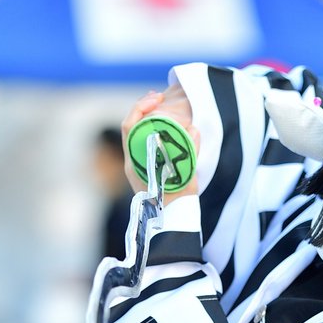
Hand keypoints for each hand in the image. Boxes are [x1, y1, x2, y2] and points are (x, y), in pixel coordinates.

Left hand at [121, 84, 200, 198]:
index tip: (157, 100)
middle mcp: (133, 161)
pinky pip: (146, 142)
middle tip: (158, 97)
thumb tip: (193, 129)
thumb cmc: (177, 204)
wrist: (172, 225)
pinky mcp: (147, 167)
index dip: (140, 108)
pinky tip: (166, 125)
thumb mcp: (185, 178)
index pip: (130, 126)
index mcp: (135, 163)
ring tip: (161, 106)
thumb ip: (189, 153)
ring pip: (138, 134)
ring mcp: (139, 164)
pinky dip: (154, 130)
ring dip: (148, 118)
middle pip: (132, 126)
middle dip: (144, 108)